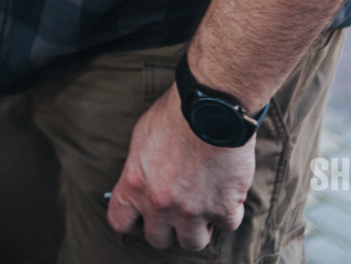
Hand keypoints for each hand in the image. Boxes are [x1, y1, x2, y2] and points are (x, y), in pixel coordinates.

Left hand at [106, 89, 254, 251]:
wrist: (212, 106)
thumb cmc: (176, 114)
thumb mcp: (142, 137)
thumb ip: (140, 169)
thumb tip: (141, 184)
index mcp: (134, 183)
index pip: (120, 222)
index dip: (132, 224)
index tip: (142, 219)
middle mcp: (159, 203)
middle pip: (158, 239)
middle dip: (169, 228)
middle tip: (179, 212)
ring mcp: (191, 210)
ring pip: (193, 243)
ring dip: (199, 228)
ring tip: (205, 207)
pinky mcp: (223, 208)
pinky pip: (227, 225)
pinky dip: (230, 212)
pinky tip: (229, 193)